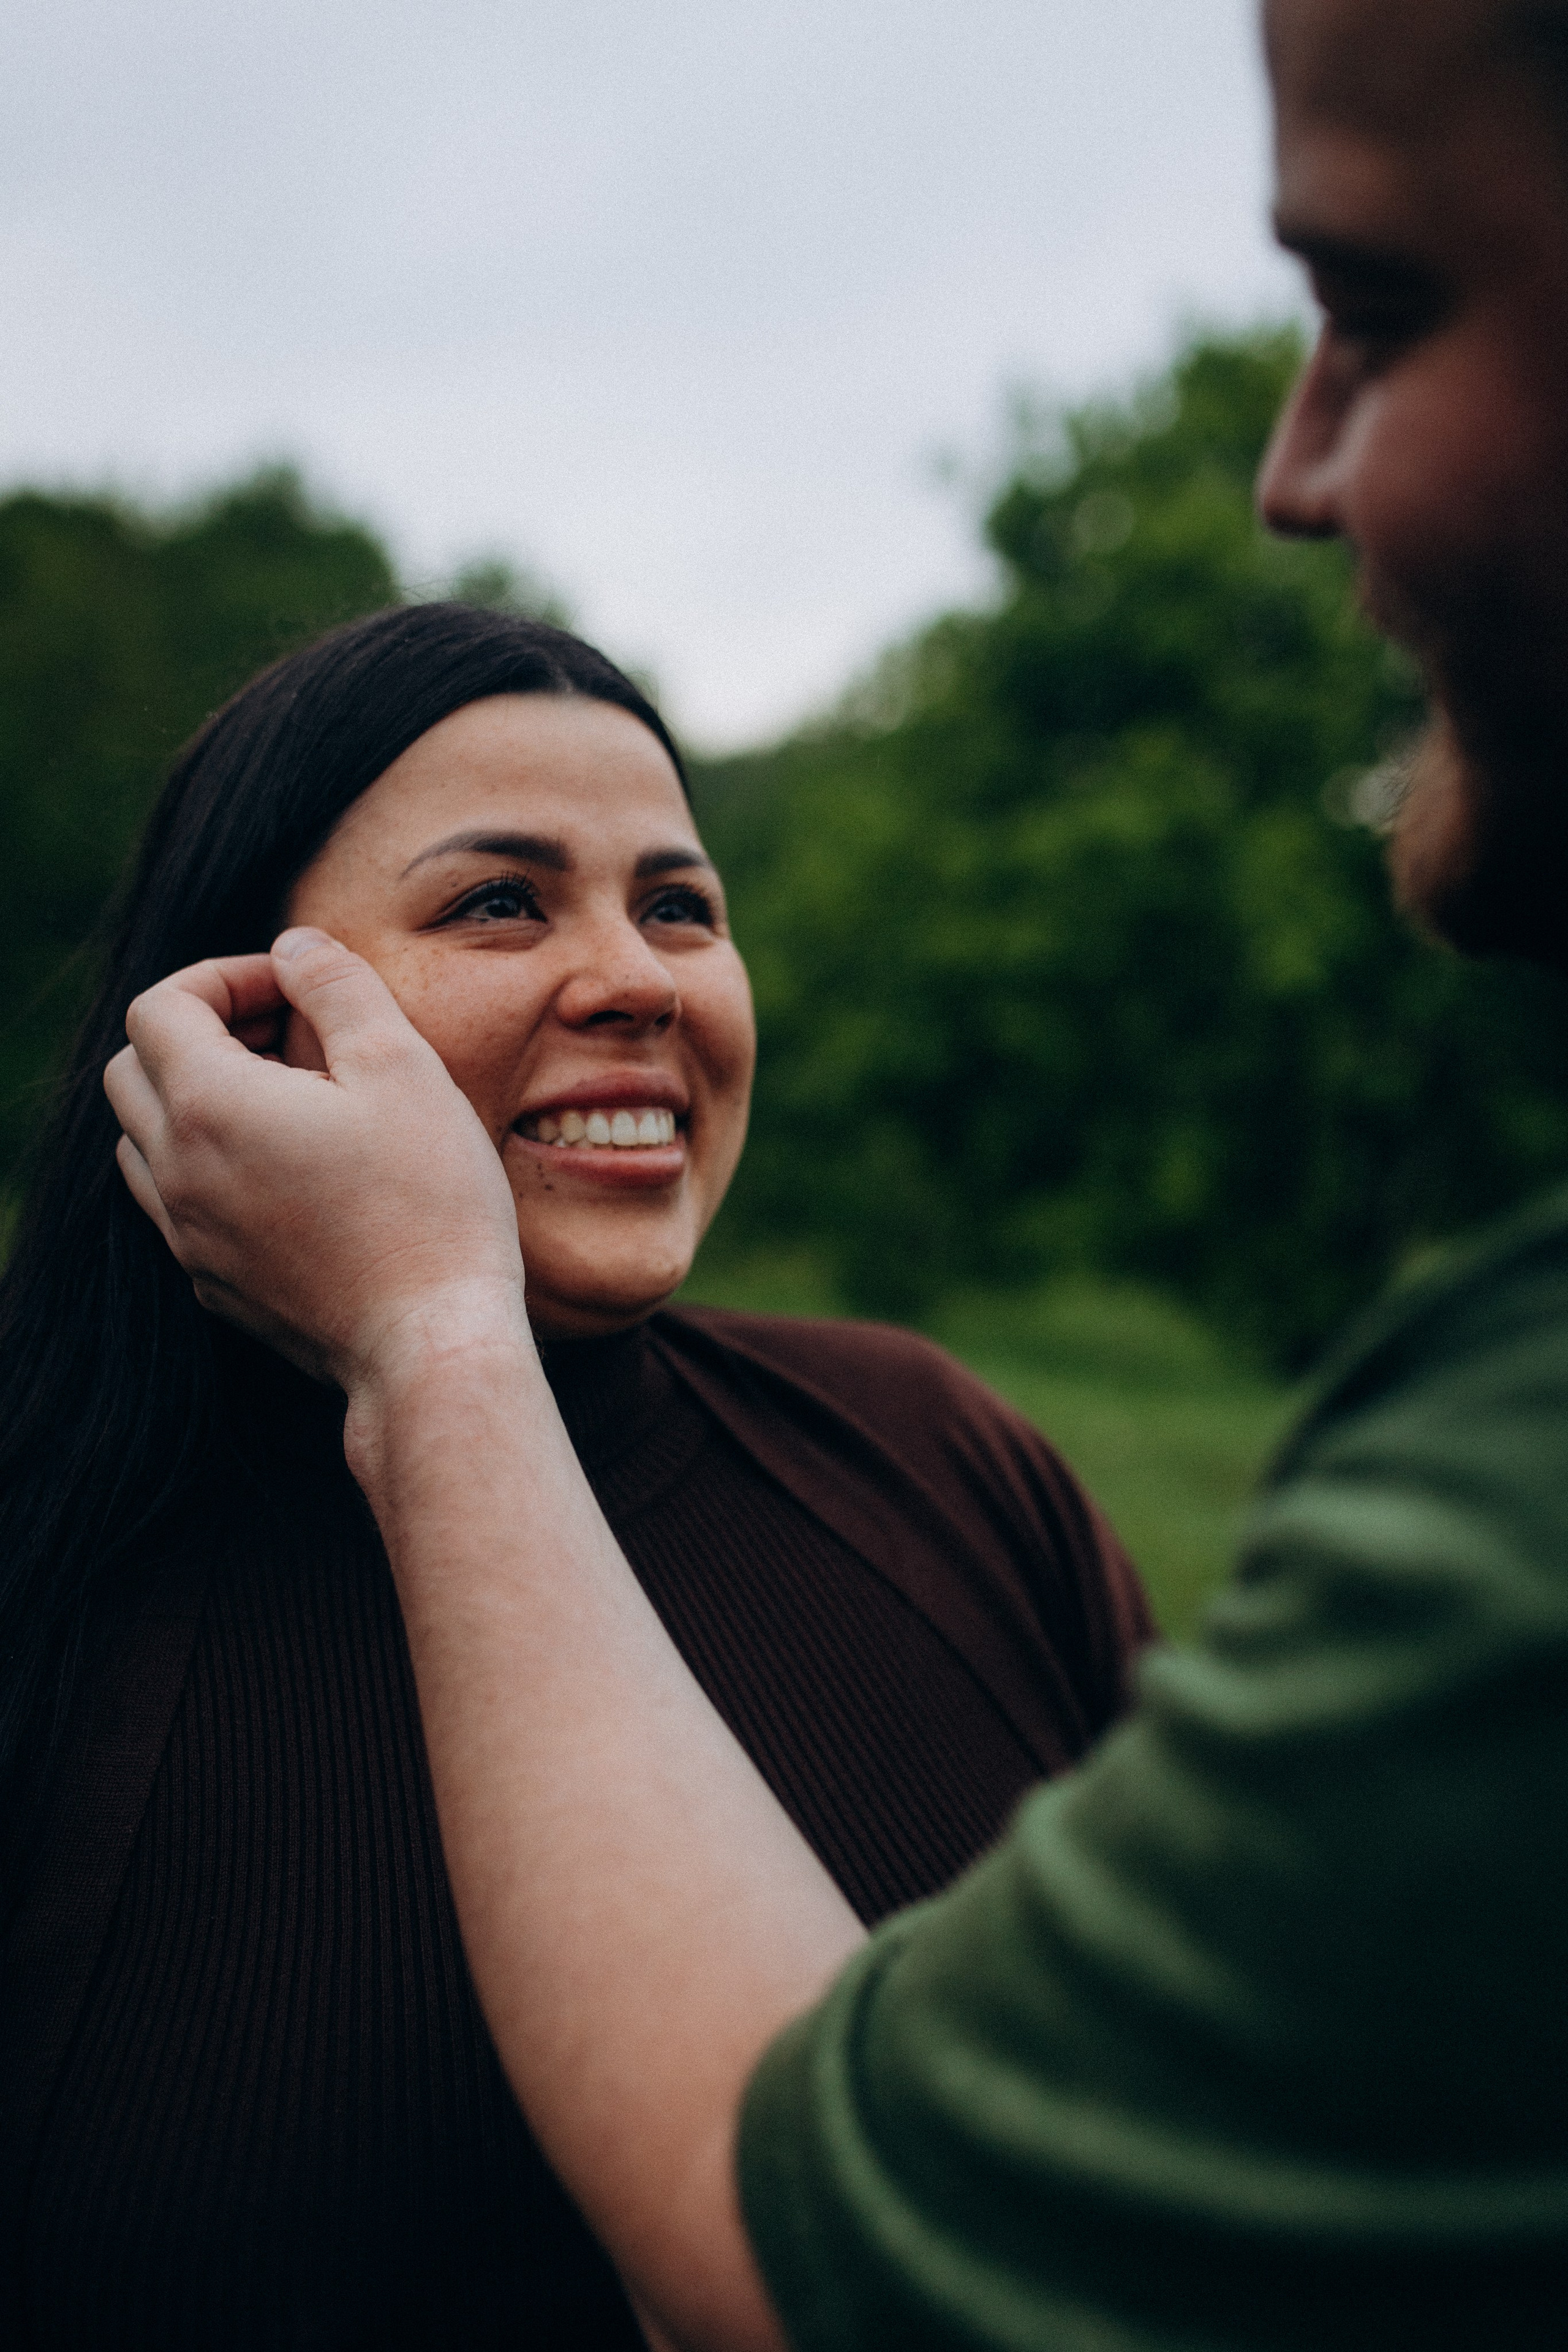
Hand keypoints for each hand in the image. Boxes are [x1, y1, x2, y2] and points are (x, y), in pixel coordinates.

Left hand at [104, 928, 529, 1402]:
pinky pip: (176, 1204)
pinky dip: (210, 1166)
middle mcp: (177, 1170)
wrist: (430, 1342)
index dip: (225, 976)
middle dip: (201, 1032)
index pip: (161, 1005)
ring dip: (196, 1100)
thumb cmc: (429, 1202)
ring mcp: (187, 1234)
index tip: (294, 989)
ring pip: (143, 1140)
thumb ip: (338, 986)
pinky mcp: (212, 1281)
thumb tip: (294, 945)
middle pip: (134, 1068)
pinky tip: (291, 1172)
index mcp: (210, 1105)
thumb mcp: (401, 1066)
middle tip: (289, 1037)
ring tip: (288, 1103)